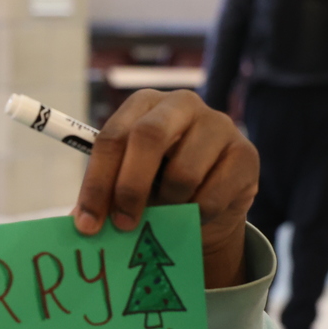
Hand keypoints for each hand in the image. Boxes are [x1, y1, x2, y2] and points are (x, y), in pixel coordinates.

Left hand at [73, 89, 258, 288]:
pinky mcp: (245, 153)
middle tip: (123, 224)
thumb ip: (105, 196)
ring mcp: (218, 124)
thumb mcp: (128, 185)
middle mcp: (181, 104)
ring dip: (169, 204)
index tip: (88, 223)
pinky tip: (195, 212)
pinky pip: (211, 195)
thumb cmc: (159, 187)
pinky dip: (197, 215)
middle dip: (129, 187)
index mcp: (143, 104)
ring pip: (182, 173)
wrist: (211, 205)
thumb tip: (82, 222)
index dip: (97, 182)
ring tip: (167, 210)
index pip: (112, 137)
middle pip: (147, 137)